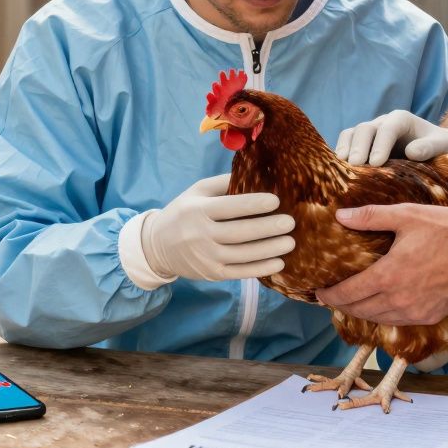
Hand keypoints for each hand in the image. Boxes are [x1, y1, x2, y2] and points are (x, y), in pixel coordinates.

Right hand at [140, 174, 295, 281]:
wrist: (157, 246)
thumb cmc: (183, 212)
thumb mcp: (196, 192)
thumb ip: (223, 184)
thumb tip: (255, 173)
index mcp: (197, 210)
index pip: (229, 207)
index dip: (254, 204)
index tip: (276, 201)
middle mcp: (201, 234)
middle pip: (240, 232)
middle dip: (268, 228)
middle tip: (290, 223)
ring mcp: (206, 257)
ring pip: (243, 254)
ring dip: (270, 249)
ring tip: (290, 242)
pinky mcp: (212, 273)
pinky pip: (240, 272)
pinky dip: (260, 268)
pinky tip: (278, 262)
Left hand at [315, 204, 447, 324]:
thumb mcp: (406, 216)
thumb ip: (369, 217)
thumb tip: (340, 216)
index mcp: (389, 276)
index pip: (348, 294)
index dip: (328, 295)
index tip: (317, 291)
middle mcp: (400, 300)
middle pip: (359, 310)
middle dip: (341, 305)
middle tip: (329, 296)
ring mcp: (417, 312)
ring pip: (377, 319)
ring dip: (361, 312)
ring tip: (350, 300)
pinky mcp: (431, 317)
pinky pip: (397, 320)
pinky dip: (382, 315)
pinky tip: (379, 303)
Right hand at [335, 110, 447, 165]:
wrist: (436, 149)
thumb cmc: (442, 147)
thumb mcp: (443, 145)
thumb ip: (430, 147)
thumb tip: (411, 152)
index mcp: (402, 120)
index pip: (388, 128)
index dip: (380, 144)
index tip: (376, 163)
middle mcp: (383, 123)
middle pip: (364, 129)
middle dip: (359, 147)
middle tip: (355, 166)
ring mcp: (370, 133)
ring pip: (351, 134)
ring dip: (345, 149)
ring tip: (342, 167)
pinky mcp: (362, 144)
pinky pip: (346, 144)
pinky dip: (341, 154)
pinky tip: (338, 170)